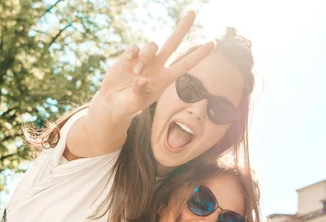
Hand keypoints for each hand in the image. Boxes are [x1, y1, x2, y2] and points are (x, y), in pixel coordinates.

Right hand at [99, 11, 213, 118]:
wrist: (112, 101)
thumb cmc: (127, 106)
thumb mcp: (134, 105)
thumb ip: (139, 93)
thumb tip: (141, 78)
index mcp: (164, 79)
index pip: (185, 65)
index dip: (198, 55)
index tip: (212, 43)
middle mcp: (157, 66)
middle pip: (173, 43)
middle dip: (183, 27)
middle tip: (193, 11)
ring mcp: (144, 59)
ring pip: (152, 46)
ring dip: (146, 56)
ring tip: (136, 72)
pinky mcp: (130, 56)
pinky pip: (135, 47)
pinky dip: (133, 53)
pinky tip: (129, 62)